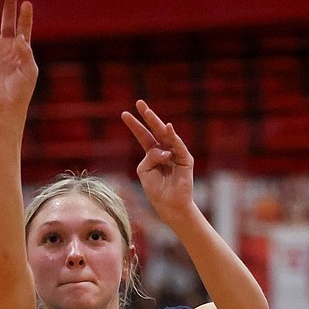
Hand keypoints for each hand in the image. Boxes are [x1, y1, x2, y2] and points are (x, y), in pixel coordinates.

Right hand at [0, 0, 37, 122]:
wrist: (6, 110)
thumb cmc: (21, 92)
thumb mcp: (29, 71)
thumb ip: (26, 53)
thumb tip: (18, 36)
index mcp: (21, 49)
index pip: (23, 27)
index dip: (25, 15)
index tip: (26, 3)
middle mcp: (7, 47)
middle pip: (7, 21)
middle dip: (9, 5)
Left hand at [122, 100, 195, 223]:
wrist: (170, 205)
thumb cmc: (156, 191)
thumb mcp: (145, 172)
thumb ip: (149, 157)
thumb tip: (162, 150)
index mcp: (153, 154)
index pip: (143, 136)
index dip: (134, 125)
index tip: (124, 114)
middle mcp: (164, 150)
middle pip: (155, 130)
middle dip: (147, 116)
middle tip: (139, 103)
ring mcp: (175, 153)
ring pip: (165, 135)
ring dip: (156, 123)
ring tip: (147, 113)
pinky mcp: (185, 159)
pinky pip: (177, 145)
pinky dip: (172, 136)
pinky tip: (167, 128)